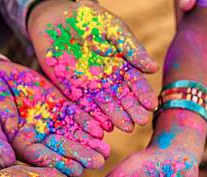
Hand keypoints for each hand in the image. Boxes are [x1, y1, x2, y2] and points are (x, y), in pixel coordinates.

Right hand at [0, 61, 109, 172]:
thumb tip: (4, 161)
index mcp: (25, 148)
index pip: (45, 160)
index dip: (60, 165)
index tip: (76, 171)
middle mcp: (42, 140)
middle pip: (65, 151)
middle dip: (82, 156)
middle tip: (99, 161)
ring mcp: (54, 125)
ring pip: (75, 136)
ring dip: (90, 143)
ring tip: (105, 150)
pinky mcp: (62, 108)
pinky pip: (77, 116)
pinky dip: (89, 122)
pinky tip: (102, 129)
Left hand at [28, 0, 157, 131]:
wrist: (53, 19)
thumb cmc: (87, 18)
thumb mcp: (112, 29)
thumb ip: (131, 48)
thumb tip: (153, 68)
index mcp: (122, 65)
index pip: (136, 83)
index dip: (144, 94)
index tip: (151, 105)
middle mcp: (110, 80)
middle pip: (124, 98)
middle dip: (133, 110)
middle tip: (141, 121)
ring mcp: (93, 88)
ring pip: (108, 106)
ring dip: (118, 117)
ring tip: (126, 127)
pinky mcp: (75, 93)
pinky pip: (87, 108)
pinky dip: (96, 118)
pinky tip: (105, 126)